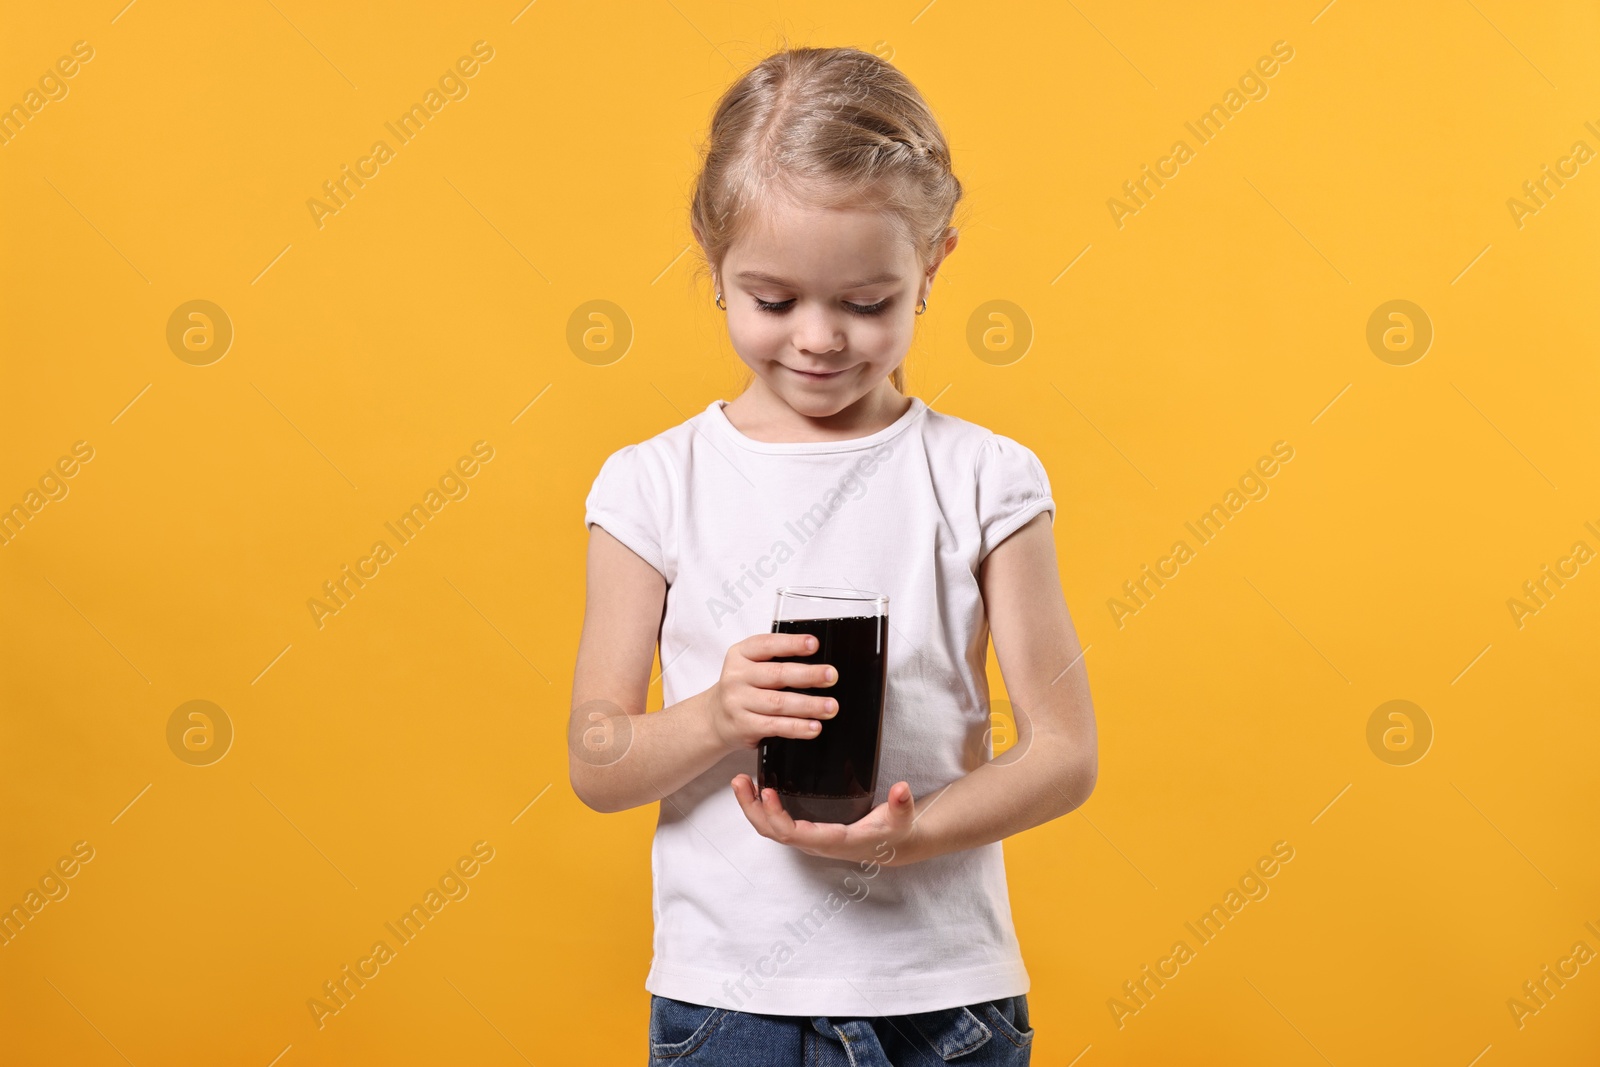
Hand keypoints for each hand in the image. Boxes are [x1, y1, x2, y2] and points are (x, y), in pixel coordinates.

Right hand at [707, 633, 838, 751]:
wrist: (715, 717)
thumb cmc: (742, 688)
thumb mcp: (750, 665)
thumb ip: (776, 661)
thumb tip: (817, 666)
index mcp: (740, 654)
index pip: (767, 645)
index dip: (792, 644)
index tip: (814, 644)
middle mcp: (737, 677)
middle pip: (777, 674)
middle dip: (808, 675)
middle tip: (831, 676)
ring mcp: (738, 702)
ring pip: (778, 703)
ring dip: (809, 705)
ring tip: (830, 706)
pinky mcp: (744, 726)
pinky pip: (775, 726)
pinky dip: (797, 727)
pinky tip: (813, 727)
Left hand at [730, 774, 919, 865]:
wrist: (892, 845)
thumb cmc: (893, 831)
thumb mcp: (900, 818)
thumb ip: (901, 805)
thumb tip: (901, 790)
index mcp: (831, 840)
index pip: (794, 833)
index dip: (776, 816)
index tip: (767, 792)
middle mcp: (814, 842)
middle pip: (772, 832)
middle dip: (753, 809)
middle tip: (741, 781)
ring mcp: (808, 837)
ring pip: (770, 829)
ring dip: (752, 807)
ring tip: (741, 781)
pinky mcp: (806, 830)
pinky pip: (777, 823)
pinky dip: (762, 807)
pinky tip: (756, 787)